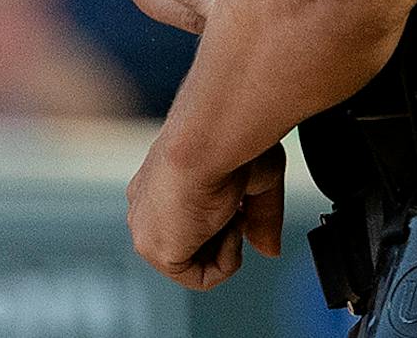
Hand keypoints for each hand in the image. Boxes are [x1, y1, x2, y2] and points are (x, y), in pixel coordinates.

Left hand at [127, 133, 284, 289]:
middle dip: (226, 230)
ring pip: (195, 262)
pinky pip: (197, 279)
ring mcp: (146, 227)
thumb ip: (260, 219)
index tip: (244, 198)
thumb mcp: (257, 179)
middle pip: (193, 240)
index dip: (228, 216)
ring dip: (228, 245)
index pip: (189, 216)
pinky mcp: (153, 249)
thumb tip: (269, 250)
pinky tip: (229, 228)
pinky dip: (226, 262)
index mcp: (161, 181)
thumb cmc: (230, 139)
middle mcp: (147, 204)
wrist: (208, 137)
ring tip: (234, 213)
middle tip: (240, 206)